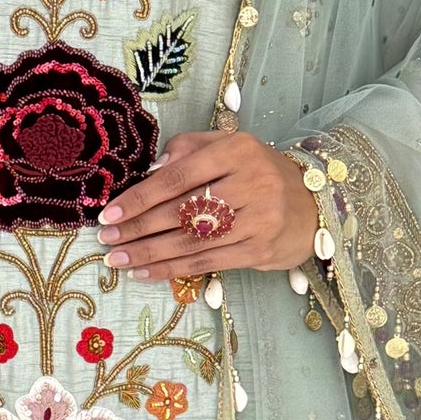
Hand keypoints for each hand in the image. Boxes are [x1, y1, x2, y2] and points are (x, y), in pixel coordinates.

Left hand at [96, 131, 318, 281]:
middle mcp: (251, 183)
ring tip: (118, 259)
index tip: (110, 213)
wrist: (313, 204)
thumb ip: (187, 150)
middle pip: (182, 211)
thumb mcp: (227, 147)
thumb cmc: (258, 172)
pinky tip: (146, 272)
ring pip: (192, 241)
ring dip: (149, 253)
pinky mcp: (260, 250)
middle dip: (139, 228)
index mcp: (237, 150)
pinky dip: (172, 269)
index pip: (178, 177)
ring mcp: (259, 219)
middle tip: (107, 239)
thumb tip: (149, 171)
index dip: (140, 197)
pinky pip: (207, 262)